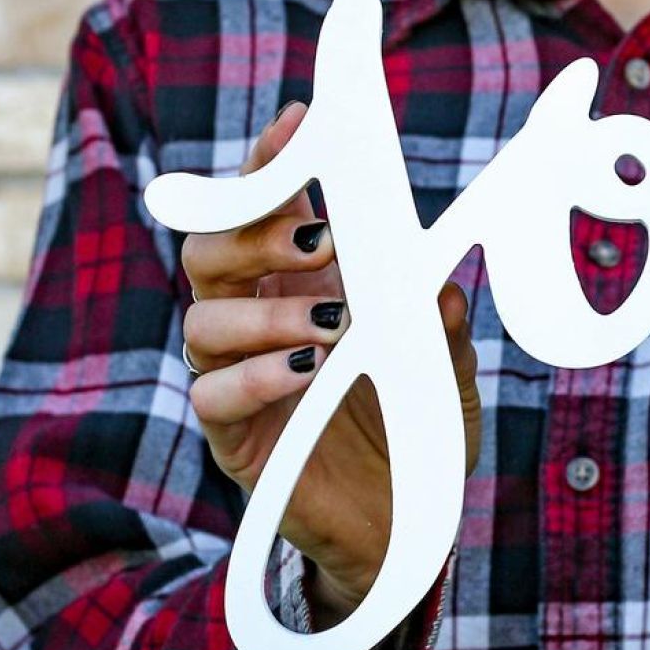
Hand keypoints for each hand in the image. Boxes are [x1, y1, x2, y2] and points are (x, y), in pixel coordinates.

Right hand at [181, 103, 481, 623]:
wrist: (404, 525)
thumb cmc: (415, 427)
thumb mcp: (446, 370)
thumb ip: (441, 326)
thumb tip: (443, 288)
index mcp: (303, 283)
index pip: (267, 208)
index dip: (272, 163)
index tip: (297, 124)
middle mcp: (260, 320)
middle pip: (210, 249)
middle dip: (252, 230)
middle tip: (319, 239)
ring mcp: (240, 377)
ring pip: (204, 319)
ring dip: (265, 311)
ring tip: (331, 327)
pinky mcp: (236, 440)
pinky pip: (214, 396)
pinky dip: (257, 376)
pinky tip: (305, 373)